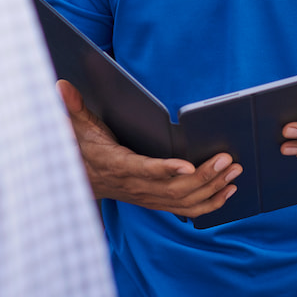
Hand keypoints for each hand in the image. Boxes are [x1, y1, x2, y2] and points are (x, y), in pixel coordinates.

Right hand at [57, 80, 242, 217]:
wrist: (78, 181)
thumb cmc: (81, 148)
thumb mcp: (73, 126)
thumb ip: (71, 107)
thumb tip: (60, 86)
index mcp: (117, 166)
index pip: (143, 171)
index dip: (165, 170)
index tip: (188, 166)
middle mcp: (135, 186)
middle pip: (174, 189)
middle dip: (204, 176)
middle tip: (229, 160)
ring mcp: (147, 198)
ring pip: (184, 202)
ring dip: (213, 189)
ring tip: (236, 173)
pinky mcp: (156, 202)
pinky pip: (186, 210)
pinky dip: (210, 204)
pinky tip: (229, 192)